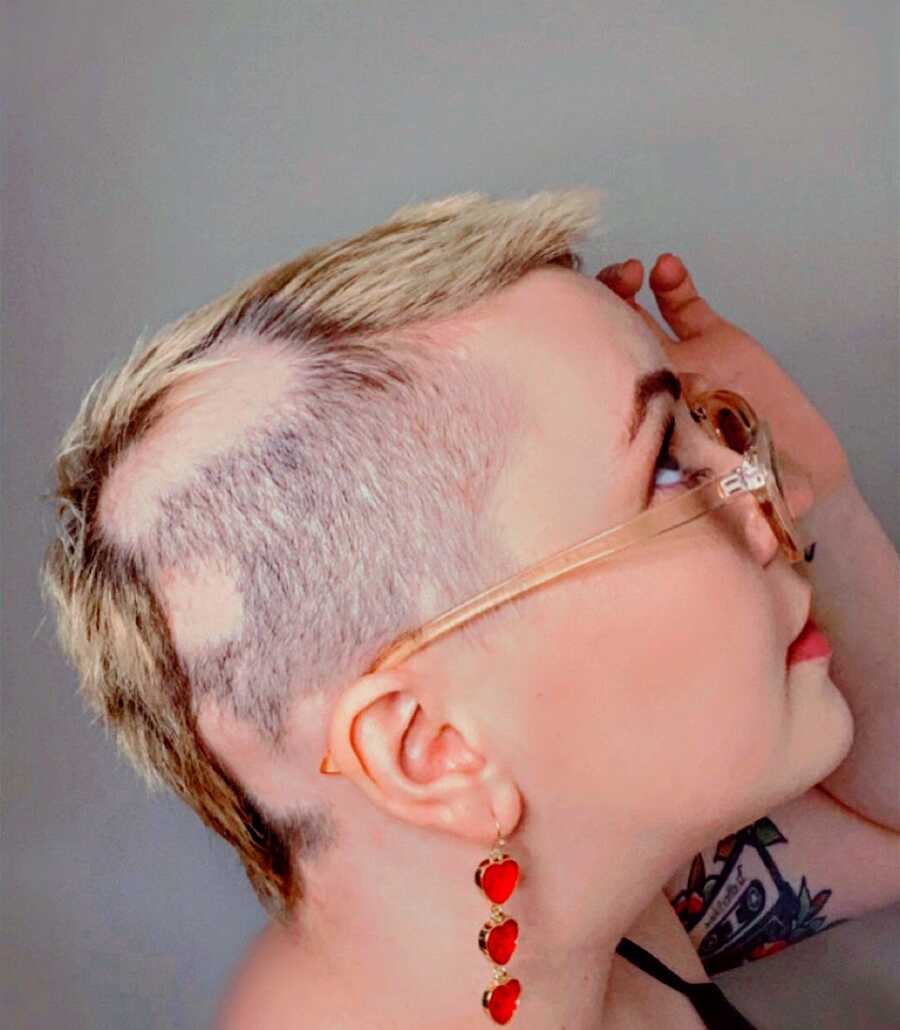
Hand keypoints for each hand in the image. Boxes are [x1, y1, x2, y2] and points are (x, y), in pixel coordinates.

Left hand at [595, 255, 852, 504]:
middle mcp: (655, 390)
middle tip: (600, 295)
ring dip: (624, 288)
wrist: (797, 484)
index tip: (578, 337)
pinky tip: (666, 268)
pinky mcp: (716, 342)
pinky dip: (672, 284)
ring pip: (637, 318)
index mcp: (643, 425)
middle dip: (596, 313)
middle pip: (606, 344)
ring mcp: (682, 363)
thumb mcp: (720, 496)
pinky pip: (684, 307)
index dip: (579, 358)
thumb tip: (680, 491)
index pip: (596, 387)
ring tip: (632, 273)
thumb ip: (703, 486)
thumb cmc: (752, 498)